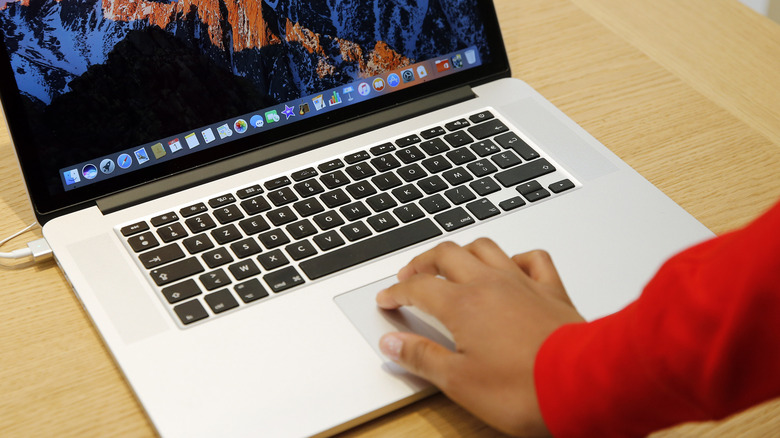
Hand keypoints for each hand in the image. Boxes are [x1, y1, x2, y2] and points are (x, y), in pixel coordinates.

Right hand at [376, 238, 583, 436]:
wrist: (581, 385)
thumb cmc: (524, 388)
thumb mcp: (458, 382)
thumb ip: (421, 357)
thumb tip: (392, 344)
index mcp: (462, 305)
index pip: (418, 287)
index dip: (397, 292)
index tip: (387, 299)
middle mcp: (489, 284)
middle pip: (447, 254)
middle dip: (422, 262)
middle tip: (410, 274)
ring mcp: (522, 282)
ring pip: (485, 248)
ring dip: (463, 251)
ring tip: (451, 262)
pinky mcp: (551, 290)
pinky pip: (532, 258)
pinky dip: (516, 257)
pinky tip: (510, 266)